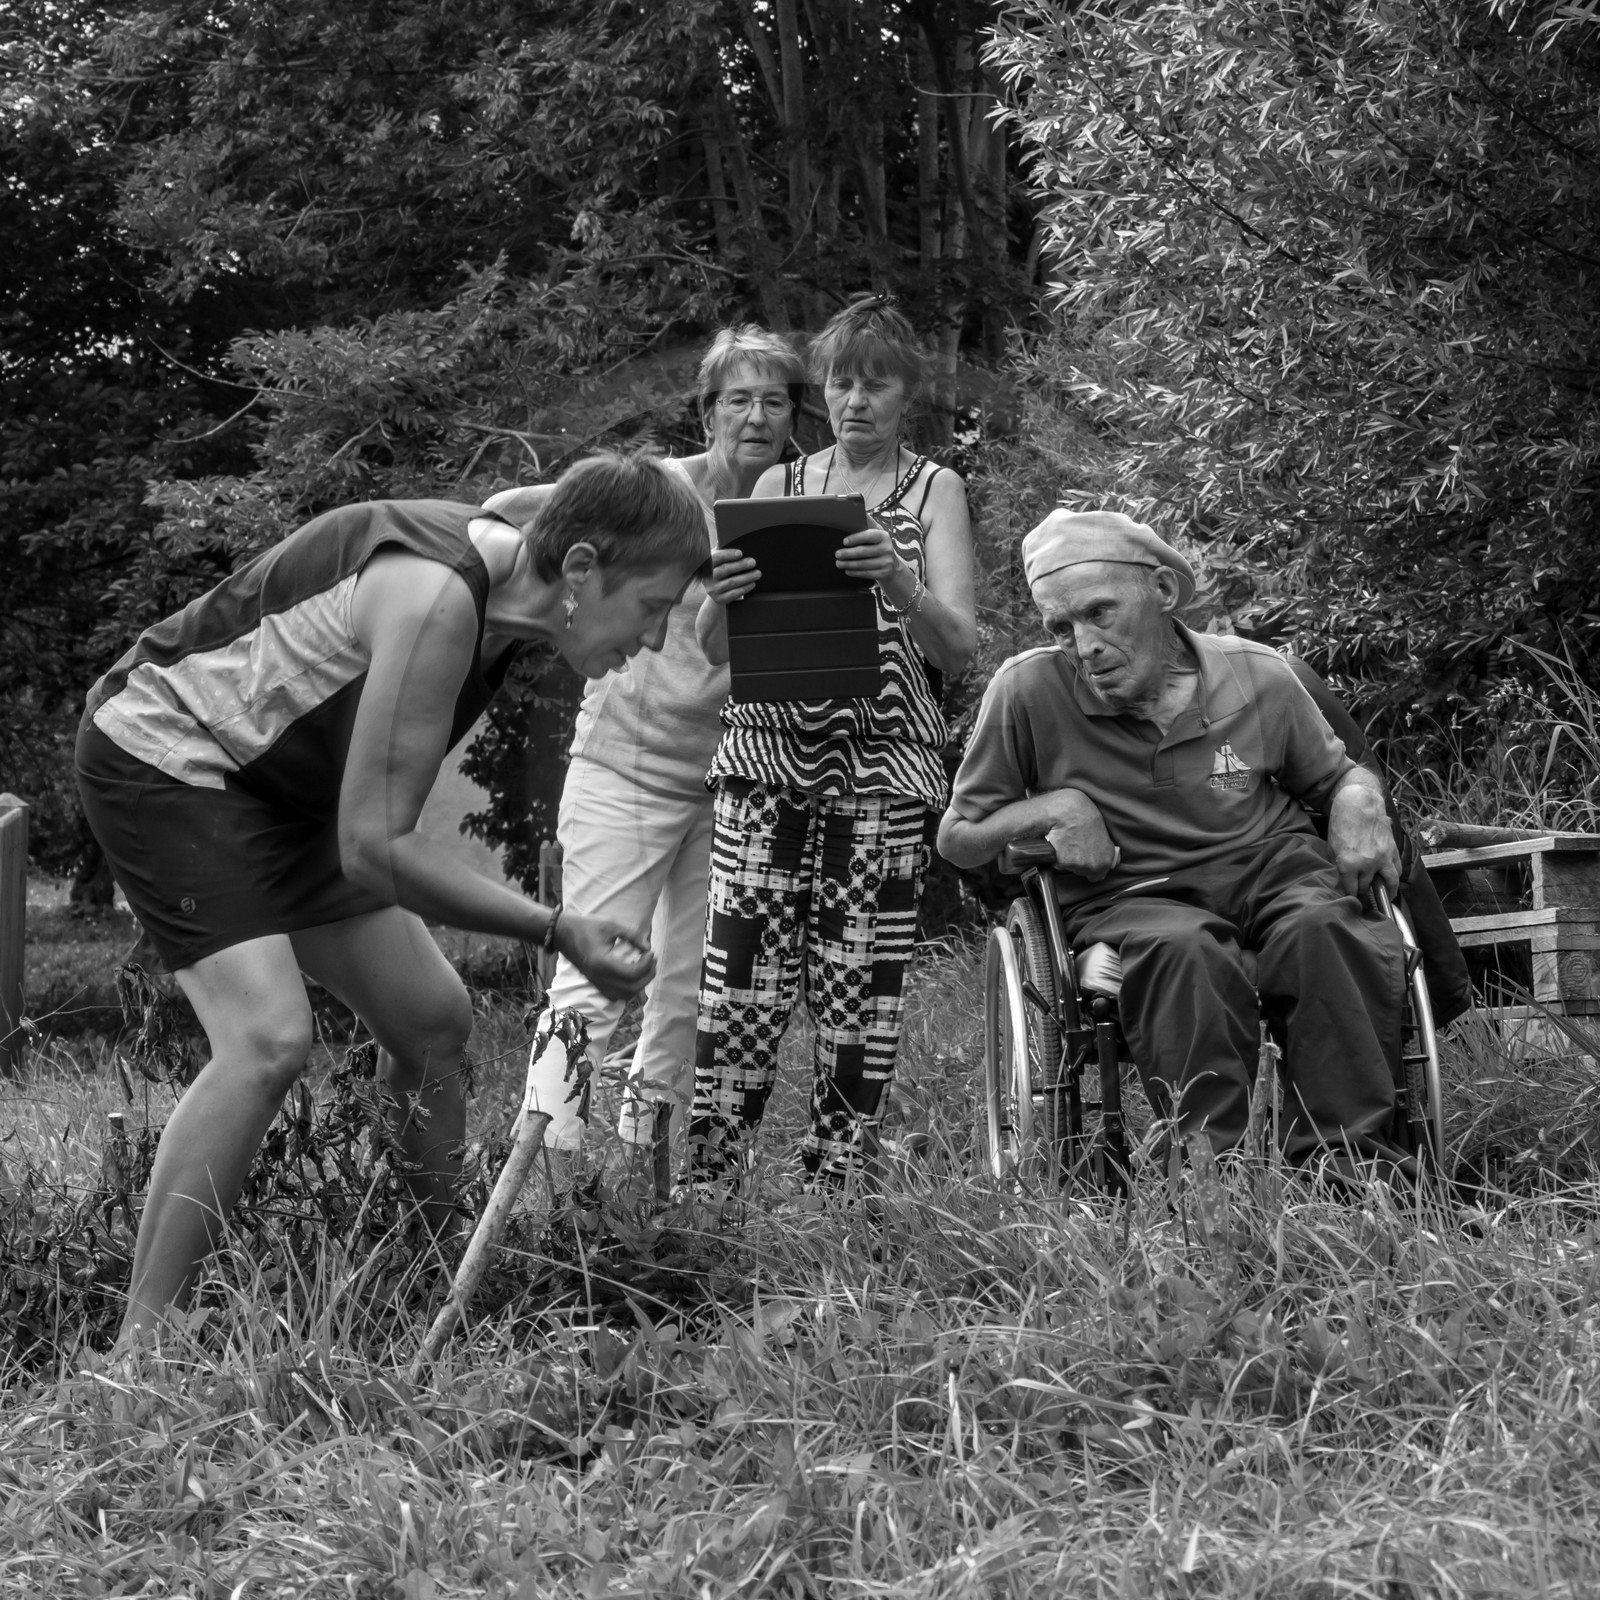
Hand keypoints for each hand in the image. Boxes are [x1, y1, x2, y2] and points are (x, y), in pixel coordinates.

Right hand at [559, 913, 654, 999]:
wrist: (563, 934)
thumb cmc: (587, 926)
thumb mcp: (611, 924)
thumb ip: (633, 935)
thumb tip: (648, 947)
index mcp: (601, 962)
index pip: (631, 974)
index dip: (646, 964)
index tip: (650, 951)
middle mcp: (598, 977)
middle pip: (631, 989)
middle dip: (647, 976)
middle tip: (652, 960)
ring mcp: (595, 983)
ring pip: (624, 995)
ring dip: (639, 984)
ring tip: (645, 967)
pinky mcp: (595, 984)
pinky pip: (615, 995)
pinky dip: (628, 989)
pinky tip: (632, 974)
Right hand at [705, 544, 759, 605]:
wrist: (717, 592)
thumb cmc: (720, 570)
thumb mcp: (717, 560)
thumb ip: (721, 549)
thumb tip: (726, 536)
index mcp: (706, 565)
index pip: (716, 558)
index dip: (728, 554)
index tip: (740, 553)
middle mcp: (707, 578)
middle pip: (725, 570)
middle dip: (741, 565)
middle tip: (753, 562)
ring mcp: (712, 590)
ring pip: (732, 582)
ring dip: (747, 577)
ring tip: (757, 573)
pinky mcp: (719, 600)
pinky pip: (734, 594)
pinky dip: (745, 588)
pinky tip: (752, 584)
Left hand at [835, 524, 904, 589]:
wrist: (893, 567)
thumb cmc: (879, 547)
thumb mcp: (877, 534)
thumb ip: (868, 523)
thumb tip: (859, 510)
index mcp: (883, 536)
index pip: (868, 535)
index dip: (855, 538)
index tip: (844, 541)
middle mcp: (887, 548)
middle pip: (863, 551)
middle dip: (847, 553)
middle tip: (837, 554)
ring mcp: (886, 562)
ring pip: (863, 564)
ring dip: (848, 564)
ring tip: (838, 563)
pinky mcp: (884, 574)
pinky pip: (866, 574)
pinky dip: (855, 572)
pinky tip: (847, 570)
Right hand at [1042, 789, 1118, 880]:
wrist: (1068, 811)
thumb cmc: (1084, 816)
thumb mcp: (1103, 833)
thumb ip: (1103, 850)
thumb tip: (1104, 856)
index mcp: (1106, 860)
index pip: (1097, 876)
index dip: (1090, 867)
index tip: (1085, 859)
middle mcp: (1094, 865)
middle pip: (1081, 871)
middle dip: (1077, 861)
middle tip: (1073, 845)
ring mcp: (1078, 865)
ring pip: (1068, 867)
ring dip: (1065, 859)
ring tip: (1065, 842)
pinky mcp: (1062, 863)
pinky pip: (1056, 863)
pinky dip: (1055, 856)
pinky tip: (1058, 843)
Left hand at [1327, 780, 1400, 897]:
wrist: (1358, 803)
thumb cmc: (1341, 824)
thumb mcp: (1333, 848)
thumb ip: (1340, 866)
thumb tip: (1345, 881)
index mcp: (1349, 864)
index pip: (1351, 890)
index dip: (1350, 897)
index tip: (1351, 902)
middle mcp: (1368, 864)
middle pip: (1367, 888)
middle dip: (1364, 895)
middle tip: (1364, 901)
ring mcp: (1383, 857)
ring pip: (1390, 883)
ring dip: (1388, 891)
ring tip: (1386, 897)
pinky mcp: (1392, 849)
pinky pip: (1397, 869)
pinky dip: (1395, 877)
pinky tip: (1392, 881)